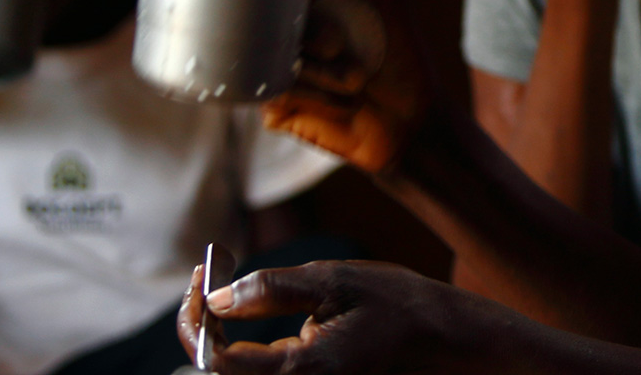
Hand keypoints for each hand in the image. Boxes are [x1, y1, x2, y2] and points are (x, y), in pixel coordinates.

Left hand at [180, 259, 498, 374]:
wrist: (444, 341)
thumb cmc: (396, 306)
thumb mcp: (334, 282)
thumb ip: (271, 290)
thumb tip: (218, 297)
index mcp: (303, 372)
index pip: (216, 361)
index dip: (197, 320)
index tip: (203, 276)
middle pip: (219, 374)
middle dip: (203, 327)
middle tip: (209, 279)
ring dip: (218, 340)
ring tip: (223, 293)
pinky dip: (238, 352)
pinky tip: (243, 316)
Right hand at [261, 0, 434, 173]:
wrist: (412, 128)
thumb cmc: (405, 60)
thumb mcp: (386, 2)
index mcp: (311, 1)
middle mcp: (288, 33)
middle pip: (266, 18)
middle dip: (311, 32)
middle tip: (340, 45)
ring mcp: (277, 70)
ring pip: (270, 58)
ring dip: (319, 72)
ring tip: (356, 81)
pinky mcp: (275, 107)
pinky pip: (274, 95)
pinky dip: (313, 99)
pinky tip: (340, 103)